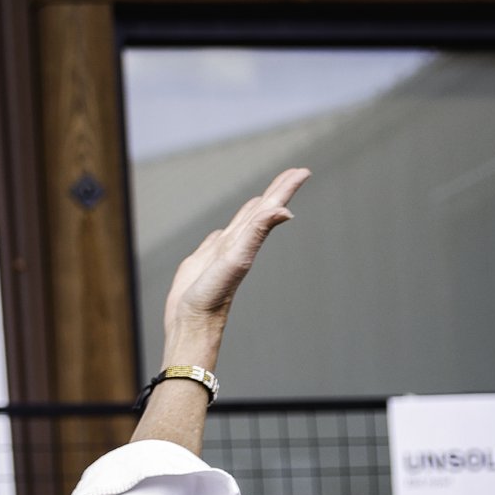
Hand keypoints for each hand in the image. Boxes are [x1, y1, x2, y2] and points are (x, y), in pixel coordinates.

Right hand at [160, 167, 308, 365]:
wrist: (191, 323)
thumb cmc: (212, 296)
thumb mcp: (236, 260)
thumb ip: (257, 232)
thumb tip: (284, 209)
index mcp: (248, 240)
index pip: (271, 207)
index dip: (286, 188)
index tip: (302, 171)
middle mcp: (238, 244)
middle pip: (260, 211)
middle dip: (276, 191)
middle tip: (293, 173)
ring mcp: (220, 253)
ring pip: (240, 224)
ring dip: (252, 209)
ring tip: (262, 197)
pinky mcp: (202, 262)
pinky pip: (216, 240)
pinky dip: (224, 231)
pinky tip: (224, 231)